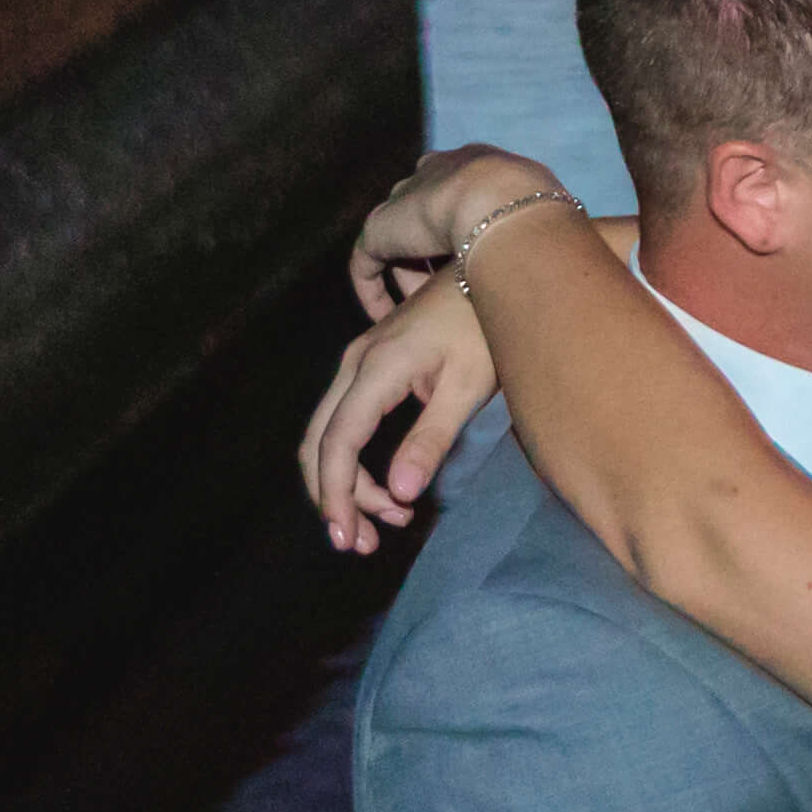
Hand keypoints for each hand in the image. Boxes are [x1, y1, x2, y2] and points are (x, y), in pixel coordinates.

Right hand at [297, 281, 503, 549]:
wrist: (492, 267)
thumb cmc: (488, 326)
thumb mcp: (470, 386)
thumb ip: (432, 438)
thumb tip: (399, 492)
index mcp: (375, 371)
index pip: (338, 443)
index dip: (336, 495)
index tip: (349, 538)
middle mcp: (354, 365)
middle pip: (319, 442)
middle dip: (333, 497)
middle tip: (361, 544)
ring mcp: (358, 361)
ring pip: (329, 432)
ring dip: (346, 483)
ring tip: (386, 524)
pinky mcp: (371, 364)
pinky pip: (346, 419)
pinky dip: (355, 461)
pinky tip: (388, 490)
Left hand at [349, 144, 567, 322]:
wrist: (499, 199)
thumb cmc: (535, 204)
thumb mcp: (553, 208)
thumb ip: (553, 223)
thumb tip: (589, 245)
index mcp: (479, 164)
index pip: (465, 191)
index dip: (470, 225)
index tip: (479, 257)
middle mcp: (437, 173)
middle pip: (428, 212)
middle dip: (436, 248)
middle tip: (449, 287)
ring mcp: (406, 199)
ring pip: (400, 240)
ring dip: (409, 274)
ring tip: (420, 310)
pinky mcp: (381, 228)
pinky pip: (368, 264)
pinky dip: (375, 291)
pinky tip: (386, 317)